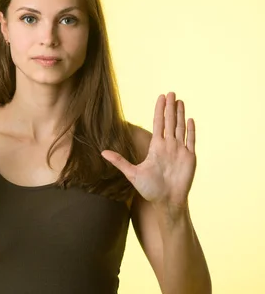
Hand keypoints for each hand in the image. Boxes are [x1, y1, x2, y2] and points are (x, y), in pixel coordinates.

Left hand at [101, 92, 196, 210]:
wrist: (166, 201)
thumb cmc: (149, 189)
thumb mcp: (132, 173)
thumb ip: (119, 161)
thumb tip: (102, 152)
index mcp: (156, 147)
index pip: (158, 123)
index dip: (159, 110)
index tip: (160, 97)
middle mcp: (168, 146)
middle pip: (170, 121)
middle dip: (170, 107)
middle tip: (171, 92)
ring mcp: (179, 151)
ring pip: (180, 128)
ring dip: (181, 114)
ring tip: (180, 101)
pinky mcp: (189, 158)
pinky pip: (191, 140)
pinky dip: (191, 130)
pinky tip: (190, 119)